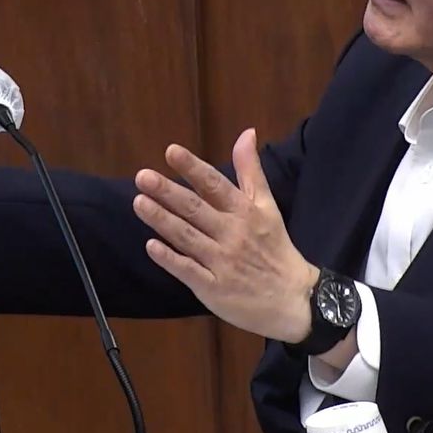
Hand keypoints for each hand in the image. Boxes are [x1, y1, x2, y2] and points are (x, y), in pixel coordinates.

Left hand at [132, 128, 319, 342]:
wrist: (294, 299)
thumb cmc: (275, 249)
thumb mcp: (268, 206)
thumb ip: (251, 171)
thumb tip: (246, 133)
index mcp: (244, 211)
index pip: (214, 184)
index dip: (192, 167)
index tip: (170, 152)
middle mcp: (232, 233)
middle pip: (195, 209)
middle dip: (168, 192)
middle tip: (142, 176)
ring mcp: (221, 261)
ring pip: (187, 237)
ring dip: (162, 220)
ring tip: (138, 202)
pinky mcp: (213, 288)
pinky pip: (188, 270)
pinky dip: (170, 259)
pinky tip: (151, 246)